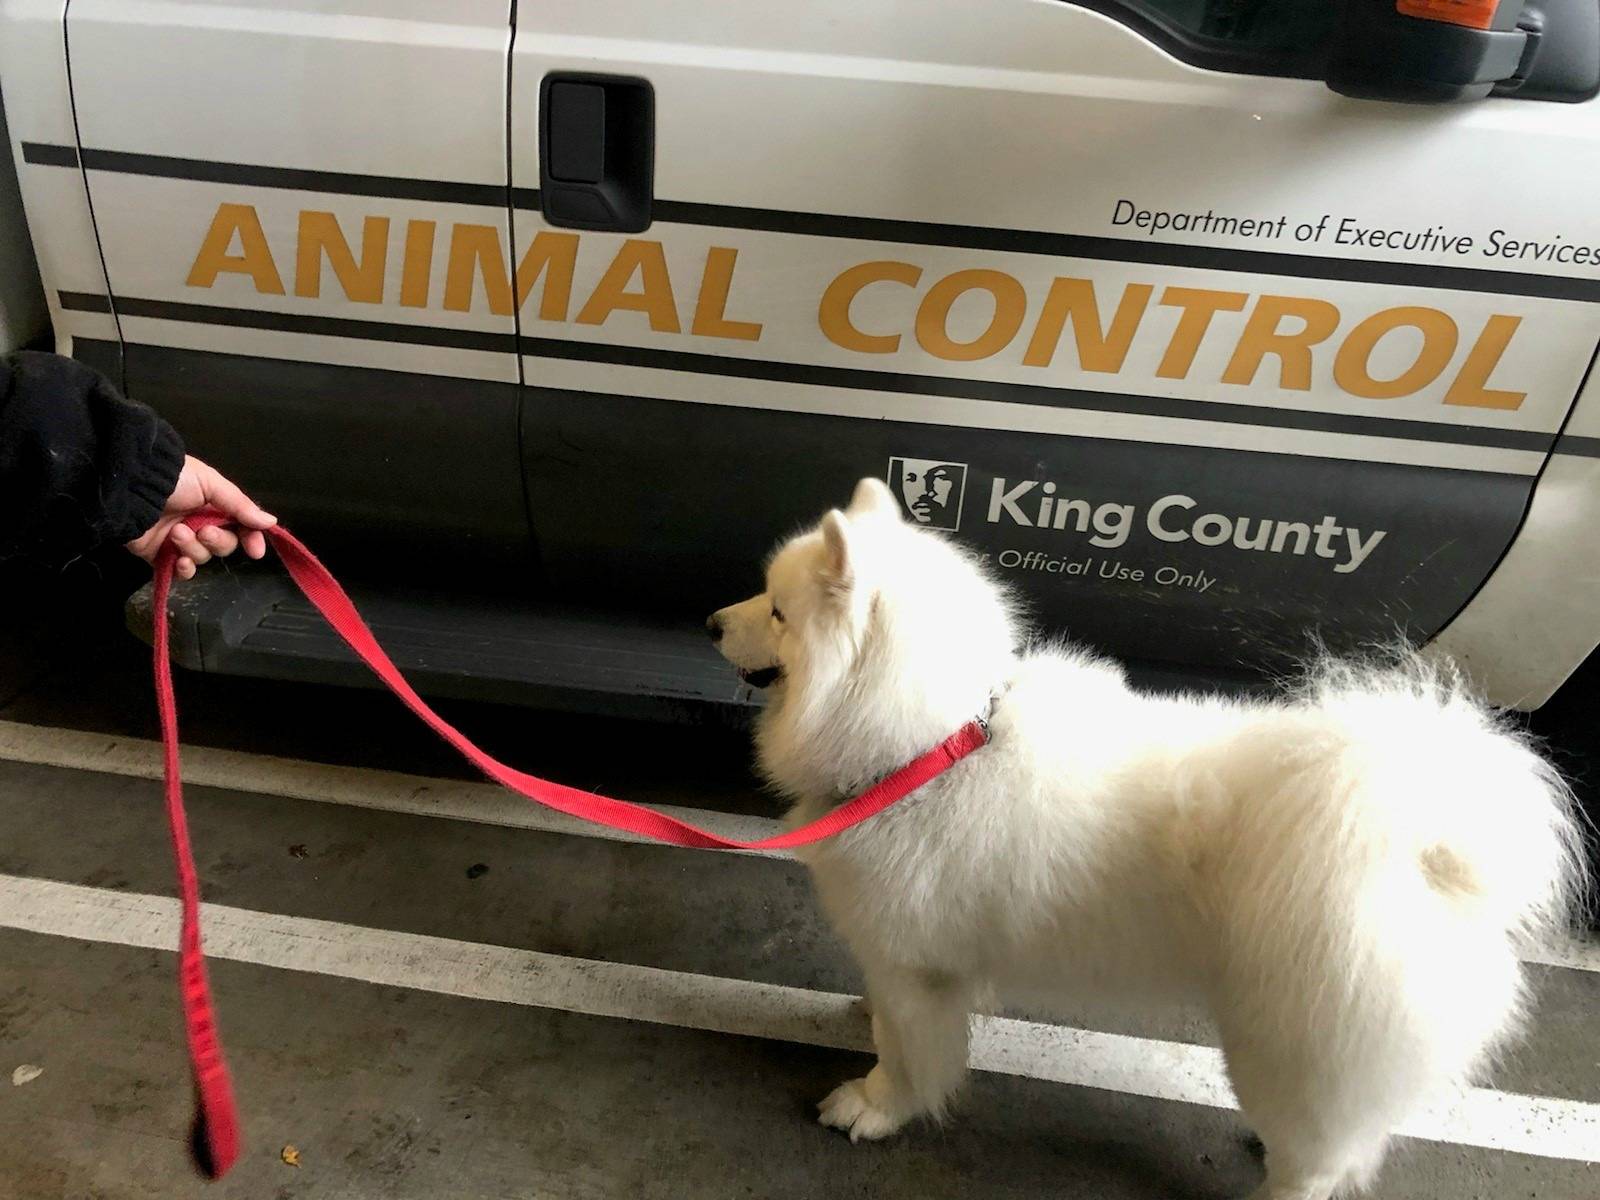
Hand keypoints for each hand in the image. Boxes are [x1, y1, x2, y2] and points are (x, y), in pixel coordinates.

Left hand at [125, 456, 276, 580]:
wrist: (133, 487)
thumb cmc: (174, 479)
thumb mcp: (211, 483)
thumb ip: (240, 505)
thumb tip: (271, 522)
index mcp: (214, 505)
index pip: (241, 526)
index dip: (250, 538)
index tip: (255, 551)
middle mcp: (199, 523)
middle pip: (224, 545)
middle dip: (217, 541)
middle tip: (204, 531)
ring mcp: (180, 541)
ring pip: (203, 557)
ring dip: (192, 548)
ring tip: (175, 533)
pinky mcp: (161, 556)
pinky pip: (182, 572)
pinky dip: (184, 569)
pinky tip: (178, 560)